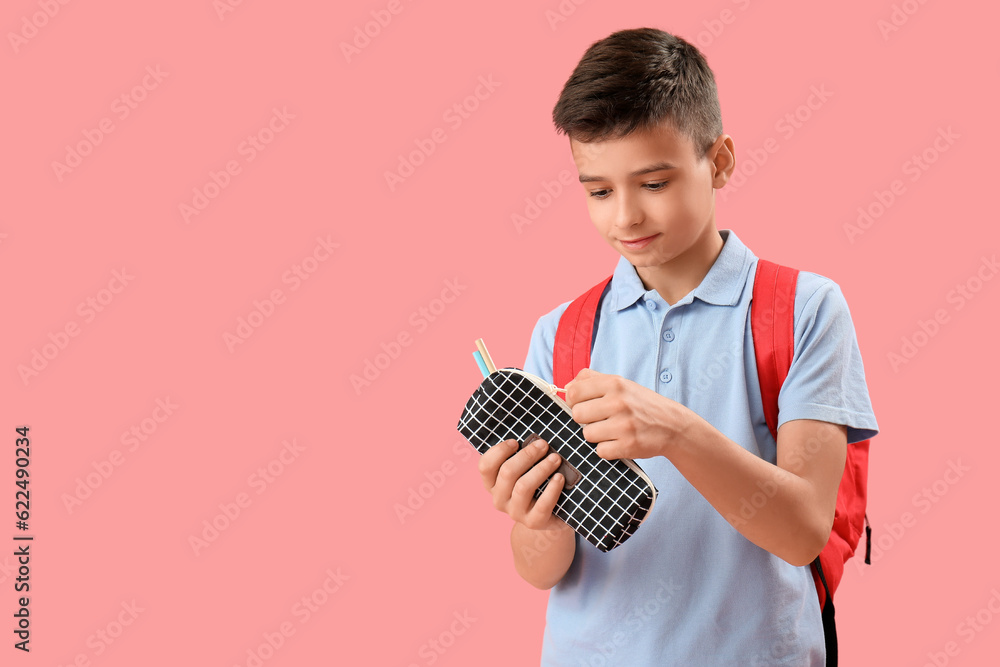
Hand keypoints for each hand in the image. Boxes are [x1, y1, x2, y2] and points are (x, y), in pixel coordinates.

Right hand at [478, 436, 569, 532]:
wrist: (549, 515)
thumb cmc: (536, 484)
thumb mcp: (524, 470)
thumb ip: (522, 456)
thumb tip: (534, 439)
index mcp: (492, 484)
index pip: (485, 466)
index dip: (499, 451)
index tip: (516, 441)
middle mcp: (499, 499)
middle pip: (507, 472)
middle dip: (527, 455)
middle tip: (543, 444)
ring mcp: (515, 513)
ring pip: (523, 487)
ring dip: (541, 469)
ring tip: (555, 458)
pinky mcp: (533, 522)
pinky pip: (542, 505)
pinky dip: (552, 489)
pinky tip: (560, 478)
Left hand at [564, 367, 693, 460]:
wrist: (673, 425)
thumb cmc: (641, 404)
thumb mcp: (621, 384)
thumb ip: (592, 379)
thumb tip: (566, 387)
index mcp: (615, 383)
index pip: (574, 392)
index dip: (573, 401)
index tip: (581, 404)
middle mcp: (618, 402)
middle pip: (577, 414)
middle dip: (585, 419)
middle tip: (599, 419)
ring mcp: (624, 425)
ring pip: (587, 434)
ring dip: (596, 435)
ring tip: (611, 430)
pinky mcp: (628, 445)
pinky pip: (600, 451)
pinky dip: (607, 449)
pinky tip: (619, 441)